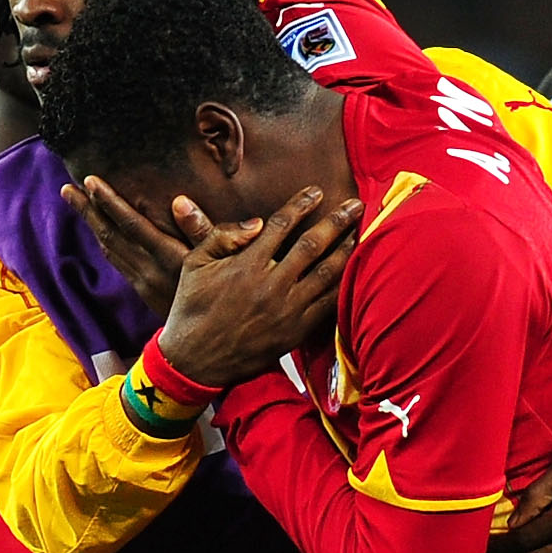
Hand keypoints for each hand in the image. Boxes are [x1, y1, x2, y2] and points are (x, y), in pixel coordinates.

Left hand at [62, 175, 237, 320]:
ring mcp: (143, 283)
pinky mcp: (143, 291)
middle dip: (87, 210)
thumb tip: (181, 202)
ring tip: (74, 201)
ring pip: (109, 249)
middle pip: (110, 236)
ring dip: (90, 224)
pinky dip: (104, 242)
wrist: (213, 342)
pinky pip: (117, 262)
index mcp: (168, 258)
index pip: (131, 225)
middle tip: (66, 188)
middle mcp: (149, 271)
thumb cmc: (225, 292)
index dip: (110, 203)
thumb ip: (204, 231)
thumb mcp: (221, 260)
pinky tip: (98, 231)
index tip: (90, 181)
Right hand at [80, 181, 361, 389]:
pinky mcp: (296, 332)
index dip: (301, 205)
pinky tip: (353, 270)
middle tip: (355, 204)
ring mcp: (287, 310)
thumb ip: (222, 236)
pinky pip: (327, 304)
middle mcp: (271, 285)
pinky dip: (342, 285)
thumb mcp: (194, 264)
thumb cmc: (192, 308)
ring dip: (345, 250)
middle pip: (313, 245)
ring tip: (359, 232)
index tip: (316, 191)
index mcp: (246, 265)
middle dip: (336, 221)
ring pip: (326, 274)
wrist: (196, 361)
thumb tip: (257, 222)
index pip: (281, 225)